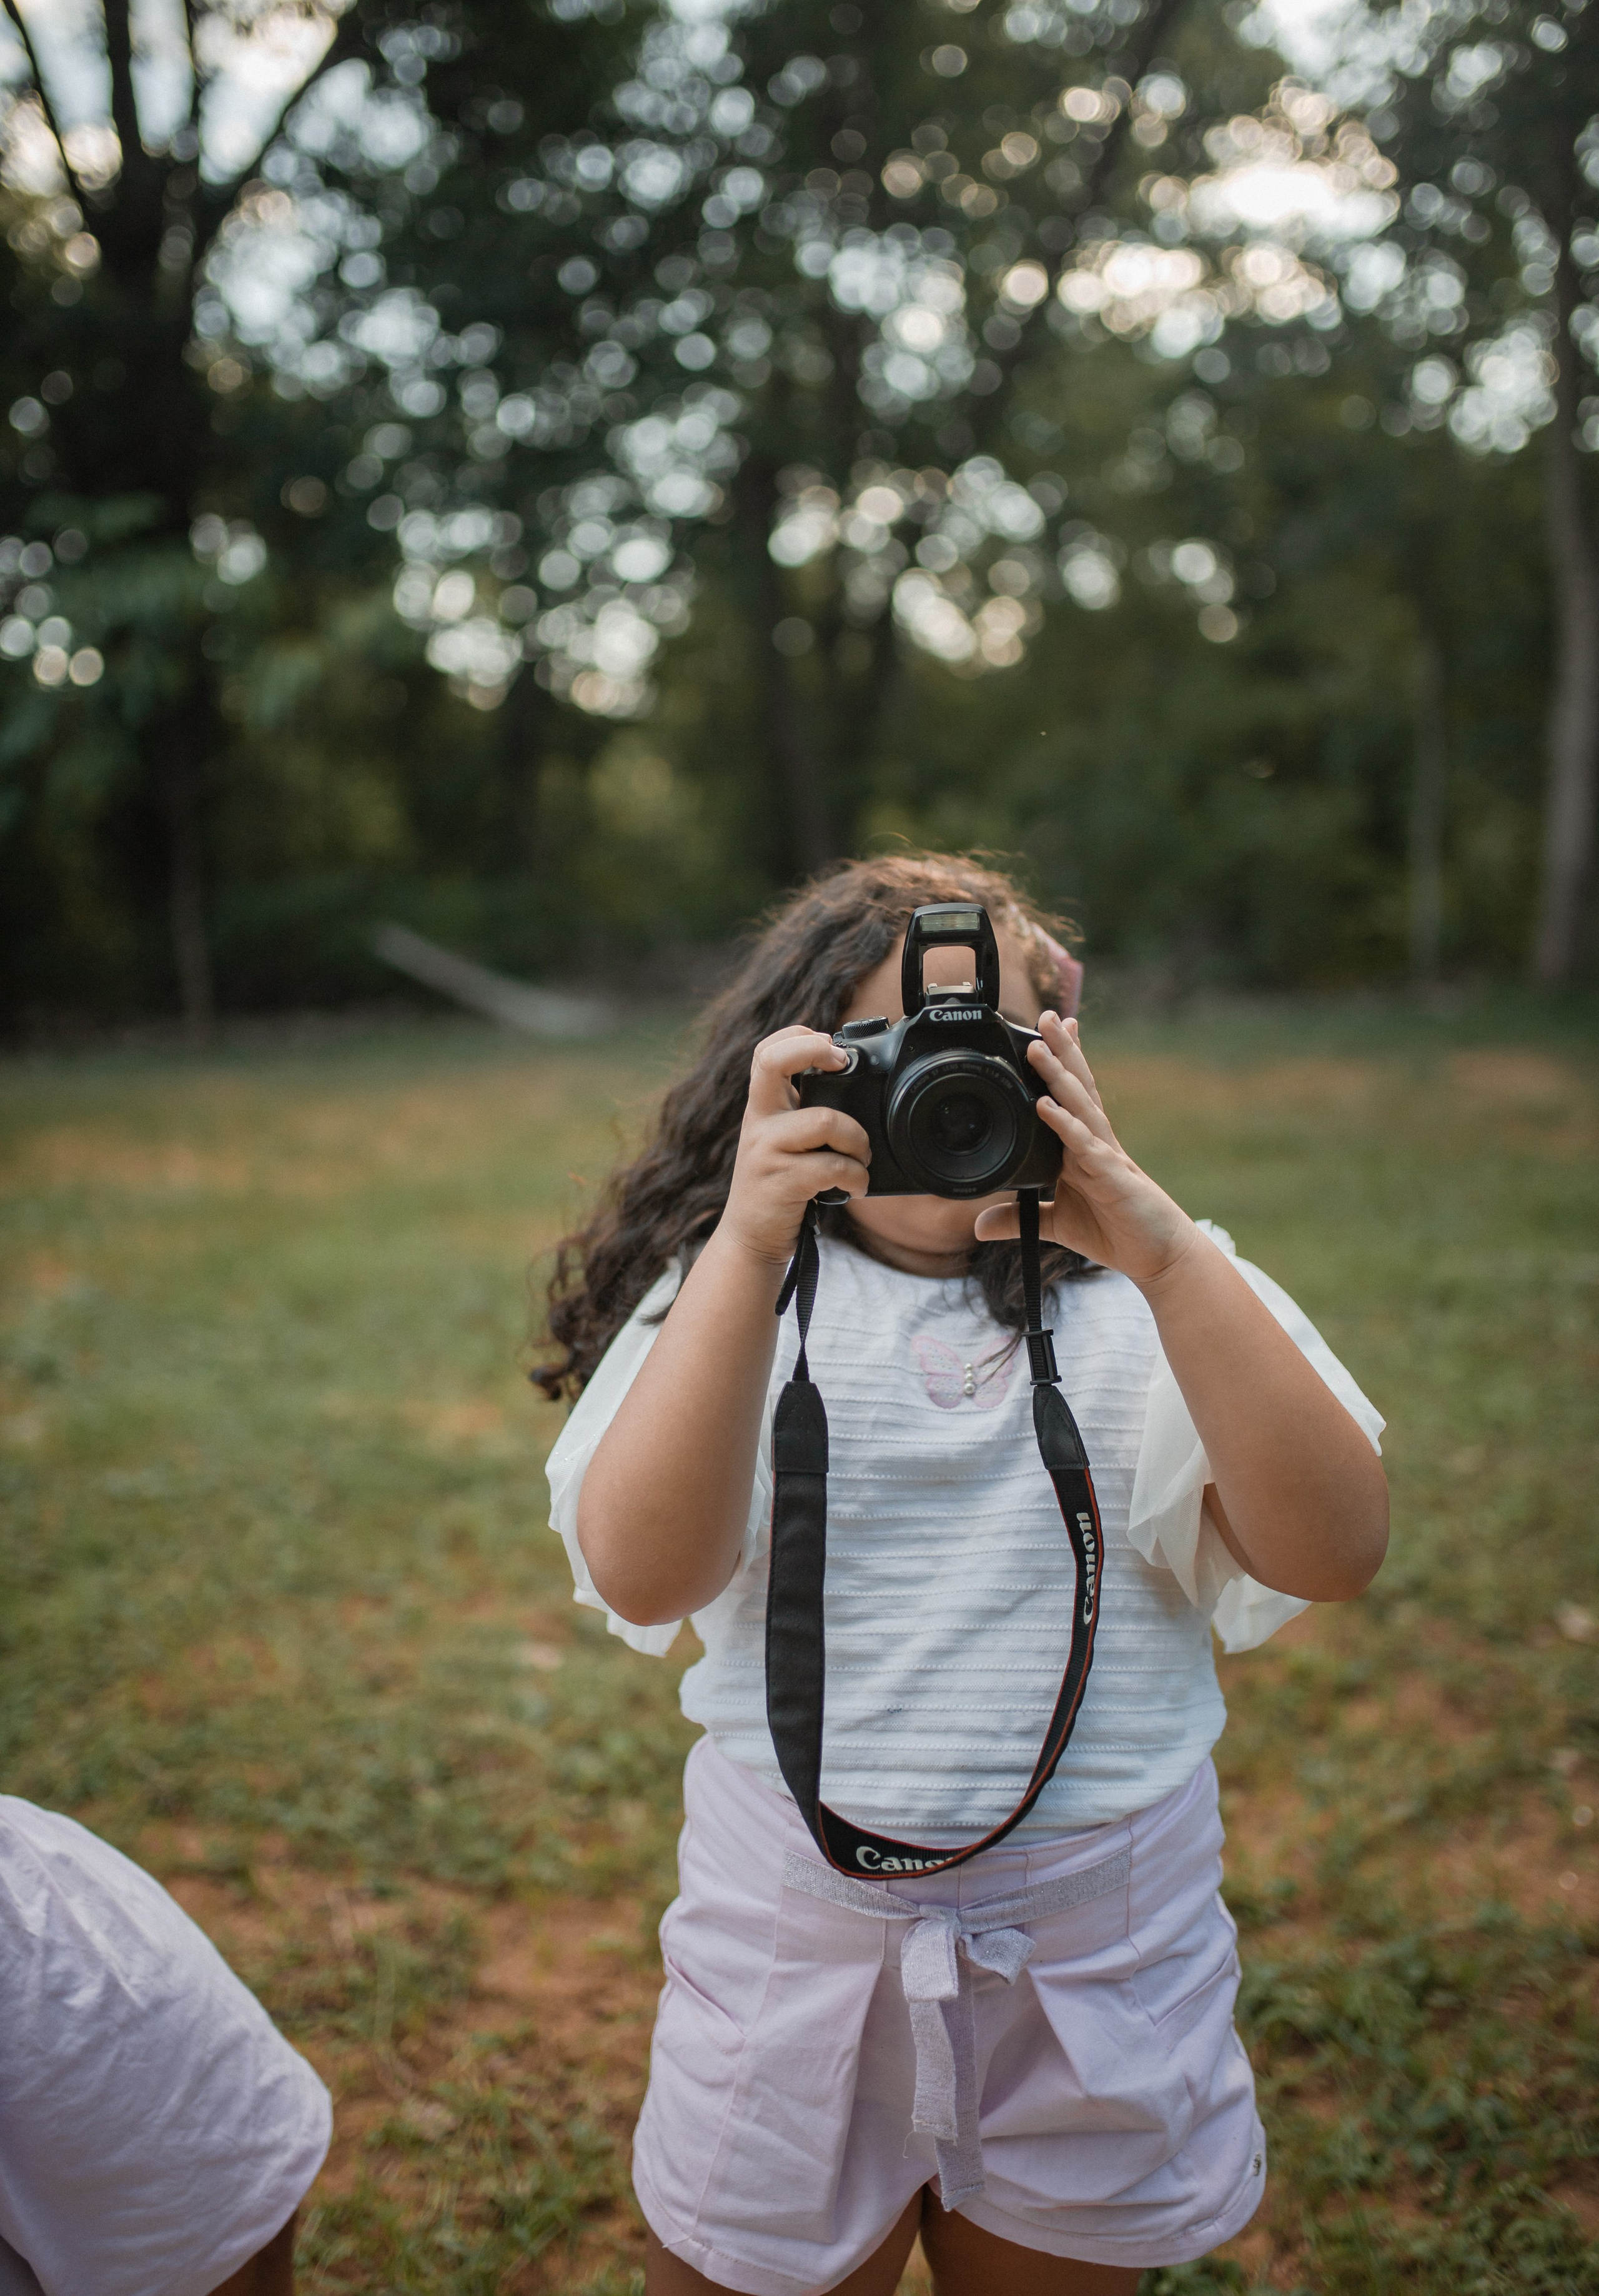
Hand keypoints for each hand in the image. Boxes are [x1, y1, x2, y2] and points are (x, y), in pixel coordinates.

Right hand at [720, 1027, 871, 1268]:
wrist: (751, 1239)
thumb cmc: (779, 1187)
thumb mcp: (781, 1143)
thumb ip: (803, 1115)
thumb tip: (850, 1086)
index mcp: (762, 1108)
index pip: (765, 1052)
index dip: (797, 1036)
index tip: (831, 1045)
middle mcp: (759, 1122)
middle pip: (775, 1061)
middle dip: (815, 1050)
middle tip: (843, 1064)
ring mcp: (766, 1151)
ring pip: (826, 1121)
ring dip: (859, 1141)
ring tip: (861, 1160)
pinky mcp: (781, 1181)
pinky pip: (833, 1166)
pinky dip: (856, 1177)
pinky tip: (854, 1187)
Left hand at [973, 1014, 1196, 1291]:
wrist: (1158, 1256)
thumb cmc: (1115, 1231)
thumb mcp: (1057, 1224)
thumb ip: (1018, 1219)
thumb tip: (978, 1225)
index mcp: (1084, 1147)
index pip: (1071, 1096)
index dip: (1061, 1063)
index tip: (1046, 1031)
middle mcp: (1095, 1143)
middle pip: (1077, 1088)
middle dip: (1062, 1051)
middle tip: (1045, 1015)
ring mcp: (1105, 1157)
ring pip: (1080, 1107)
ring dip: (1059, 1075)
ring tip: (1039, 1046)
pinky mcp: (1111, 1178)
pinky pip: (1084, 1146)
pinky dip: (1065, 1125)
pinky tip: (1047, 1105)